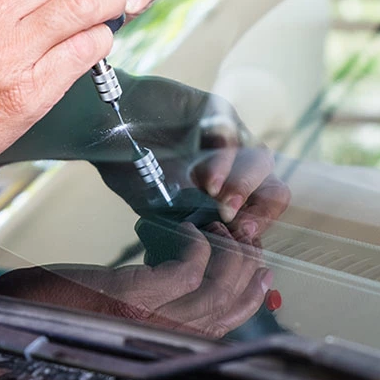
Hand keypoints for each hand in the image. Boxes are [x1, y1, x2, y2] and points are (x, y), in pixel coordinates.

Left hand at [0, 222, 272, 338]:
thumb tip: (168, 283)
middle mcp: (160, 340)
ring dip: (230, 253)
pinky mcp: (133, 297)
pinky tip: (191, 229)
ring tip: (226, 228)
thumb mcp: (106, 320)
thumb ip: (143, 310)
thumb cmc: (45, 322)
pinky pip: (188, 268)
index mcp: (155, 347)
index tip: (259, 273)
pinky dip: (197, 244)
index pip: (221, 329)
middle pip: (227, 308)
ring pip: (216, 288)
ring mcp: (149, 321)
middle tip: (252, 241)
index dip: (247, 300)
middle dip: (248, 271)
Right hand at [91, 74, 291, 241]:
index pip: (263, 214)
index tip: (242, 242)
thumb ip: (188, 230)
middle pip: (275, 189)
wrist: (105, 127)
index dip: (258, 229)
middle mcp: (237, 167)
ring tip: (222, 206)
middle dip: (262, 211)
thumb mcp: (162, 210)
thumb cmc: (134, 168)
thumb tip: (205, 268)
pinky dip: (224, 161)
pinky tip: (207, 181)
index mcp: (230, 193)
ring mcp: (230, 138)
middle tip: (239, 227)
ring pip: (260, 162)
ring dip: (244, 188)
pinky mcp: (216, 111)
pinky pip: (231, 135)